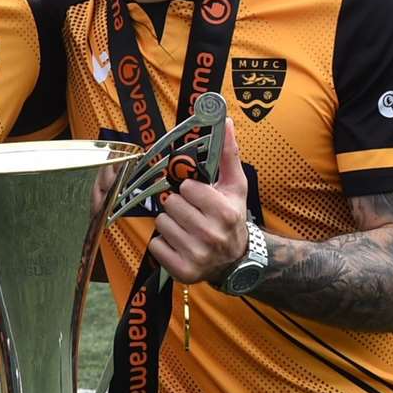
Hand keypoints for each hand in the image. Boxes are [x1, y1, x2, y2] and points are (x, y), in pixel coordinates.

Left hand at [149, 120, 249, 284]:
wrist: (235, 260)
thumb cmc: (232, 217)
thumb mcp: (235, 186)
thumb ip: (228, 153)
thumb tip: (225, 120)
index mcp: (224, 213)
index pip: (187, 188)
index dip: (191, 190)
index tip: (200, 197)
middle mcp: (211, 236)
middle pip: (171, 205)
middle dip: (178, 206)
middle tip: (192, 214)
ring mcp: (197, 256)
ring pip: (161, 223)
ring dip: (170, 224)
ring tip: (187, 229)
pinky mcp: (183, 271)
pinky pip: (156, 246)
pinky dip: (164, 244)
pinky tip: (180, 244)